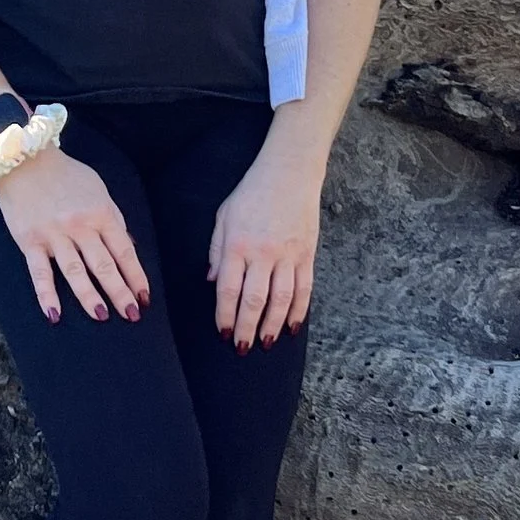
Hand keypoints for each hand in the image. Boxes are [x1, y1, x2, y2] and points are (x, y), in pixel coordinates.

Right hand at [0, 144, 149, 325]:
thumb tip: (128, 247)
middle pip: (103, 264)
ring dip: (90, 296)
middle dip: (120, 292)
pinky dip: (47, 295)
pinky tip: (54, 315)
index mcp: (101, 212)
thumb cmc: (65, 175)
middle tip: (131, 315)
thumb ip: (113, 219)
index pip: (124, 250)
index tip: (144, 297)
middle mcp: (80, 225)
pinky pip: (40, 273)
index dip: (135, 275)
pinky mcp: (30, 241)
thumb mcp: (98, 190)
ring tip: (102, 316)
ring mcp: (54, 234)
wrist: (24, 157)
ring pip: (75, 271)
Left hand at [208, 139, 323, 348]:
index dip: (226, 315)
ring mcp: (288, 255)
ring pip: (282, 300)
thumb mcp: (224, 216)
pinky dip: (299, 311)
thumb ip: (217, 251)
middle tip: (242, 347)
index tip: (224, 333)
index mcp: (237, 244)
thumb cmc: (252, 193)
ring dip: (273, 325)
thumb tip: (212, 281)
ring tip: (265, 342)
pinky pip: (304, 289)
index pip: (229, 289)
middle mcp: (263, 253)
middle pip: (255, 300)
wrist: (290, 172)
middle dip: (247, 328)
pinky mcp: (307, 254)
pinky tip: (292, 327)